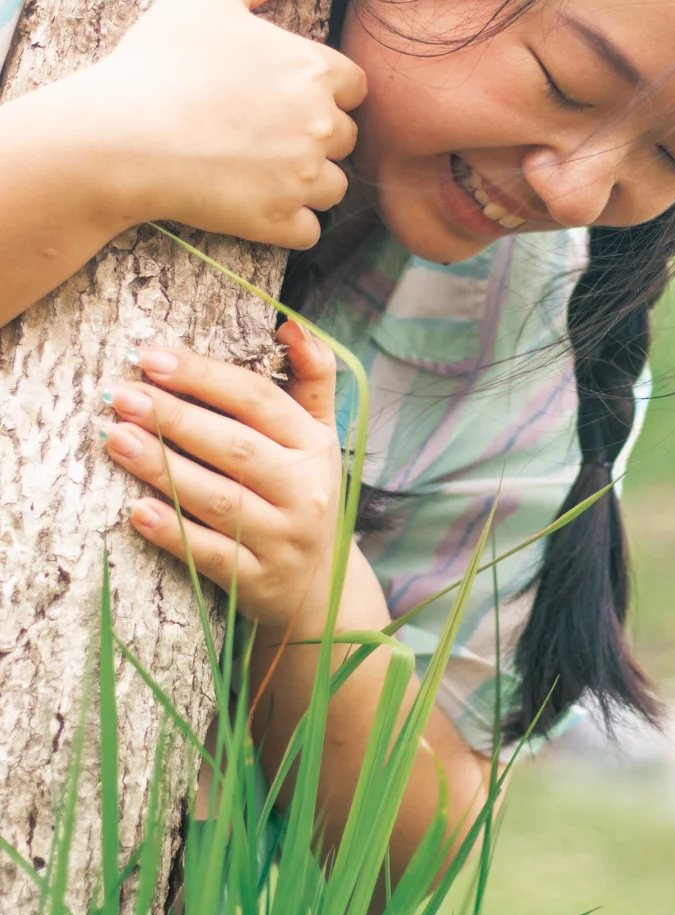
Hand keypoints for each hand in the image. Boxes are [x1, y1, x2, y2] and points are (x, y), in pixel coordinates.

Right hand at [74, 0, 366, 250]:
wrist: (119, 135)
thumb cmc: (159, 60)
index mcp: (314, 70)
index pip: (356, 86)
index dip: (326, 89)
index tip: (285, 94)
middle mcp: (321, 126)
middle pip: (347, 137)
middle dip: (317, 135)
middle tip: (264, 130)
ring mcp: (302, 179)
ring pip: (334, 187)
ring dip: (309, 181)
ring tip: (261, 169)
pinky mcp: (279, 221)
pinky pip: (310, 230)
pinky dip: (291, 222)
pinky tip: (258, 203)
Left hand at [98, 323, 388, 633]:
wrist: (318, 590)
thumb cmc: (303, 495)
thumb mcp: (319, 437)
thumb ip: (311, 379)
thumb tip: (290, 324)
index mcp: (315, 445)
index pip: (258, 400)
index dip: (204, 377)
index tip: (150, 357)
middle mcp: (305, 490)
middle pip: (234, 447)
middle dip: (174, 418)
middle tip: (121, 395)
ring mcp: (282, 538)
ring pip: (217, 499)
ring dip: (163, 468)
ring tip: (115, 438)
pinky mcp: (258, 581)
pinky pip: (210, 554)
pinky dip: (173, 532)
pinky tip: (135, 511)